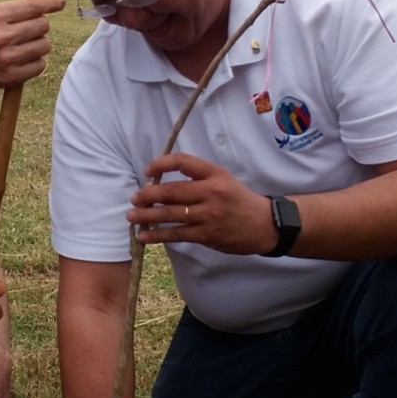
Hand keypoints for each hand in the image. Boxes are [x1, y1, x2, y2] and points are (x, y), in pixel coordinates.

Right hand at [0, 0, 63, 94]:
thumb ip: (8, 11)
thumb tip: (40, 6)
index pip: (33, 6)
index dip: (51, 3)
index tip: (59, 2)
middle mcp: (1, 35)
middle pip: (42, 25)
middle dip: (39, 26)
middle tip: (27, 30)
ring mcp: (7, 57)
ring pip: (44, 45)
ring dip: (38, 44)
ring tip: (23, 46)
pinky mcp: (10, 76)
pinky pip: (40, 65)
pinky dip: (35, 62)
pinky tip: (22, 60)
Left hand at [128, 152, 277, 254]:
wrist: (264, 224)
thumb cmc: (238, 200)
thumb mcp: (223, 179)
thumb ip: (197, 178)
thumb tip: (161, 182)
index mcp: (215, 174)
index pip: (183, 162)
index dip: (161, 164)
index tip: (148, 171)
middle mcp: (211, 192)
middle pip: (171, 191)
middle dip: (148, 195)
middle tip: (134, 198)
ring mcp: (209, 215)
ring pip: (170, 214)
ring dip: (147, 216)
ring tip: (132, 216)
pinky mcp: (207, 235)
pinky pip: (177, 234)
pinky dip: (157, 235)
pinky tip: (143, 236)